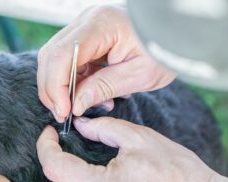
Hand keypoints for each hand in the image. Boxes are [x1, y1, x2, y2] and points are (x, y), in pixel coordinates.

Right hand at [37, 5, 175, 121]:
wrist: (175, 34)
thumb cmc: (164, 51)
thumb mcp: (139, 75)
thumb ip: (103, 88)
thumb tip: (74, 105)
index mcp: (101, 25)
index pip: (62, 55)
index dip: (56, 87)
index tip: (64, 112)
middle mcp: (87, 21)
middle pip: (51, 55)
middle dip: (52, 88)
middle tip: (64, 114)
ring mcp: (86, 28)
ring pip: (56, 59)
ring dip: (60, 86)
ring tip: (78, 107)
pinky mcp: (88, 38)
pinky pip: (69, 61)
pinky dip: (73, 81)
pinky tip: (88, 95)